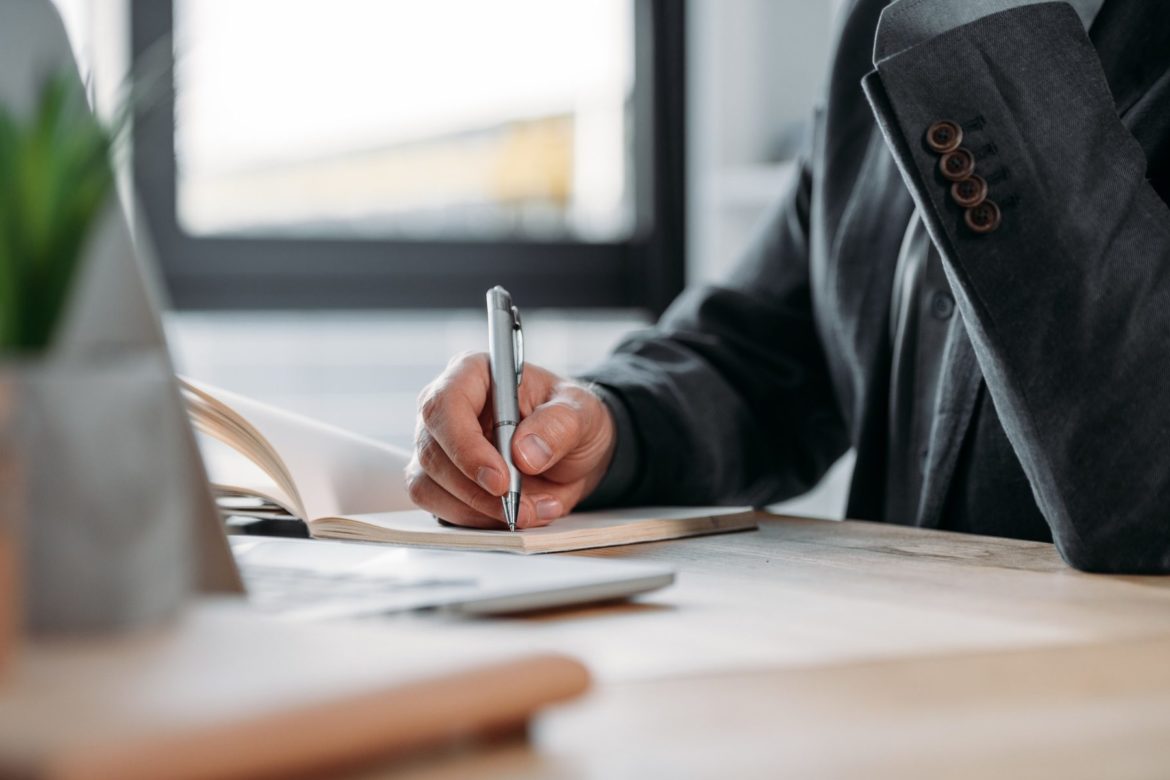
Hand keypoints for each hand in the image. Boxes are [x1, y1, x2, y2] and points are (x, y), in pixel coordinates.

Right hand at [407, 352, 616, 528]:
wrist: (573, 450)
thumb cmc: (569, 418)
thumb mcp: (581, 413)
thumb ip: (558, 426)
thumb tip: (524, 453)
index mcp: (474, 374)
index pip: (444, 405)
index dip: (465, 446)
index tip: (500, 480)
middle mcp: (446, 409)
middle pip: (432, 452)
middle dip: (477, 491)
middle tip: (521, 506)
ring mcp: (438, 446)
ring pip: (429, 486)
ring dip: (479, 510)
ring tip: (530, 510)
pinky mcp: (440, 481)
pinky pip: (440, 508)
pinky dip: (477, 520)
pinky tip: (512, 514)